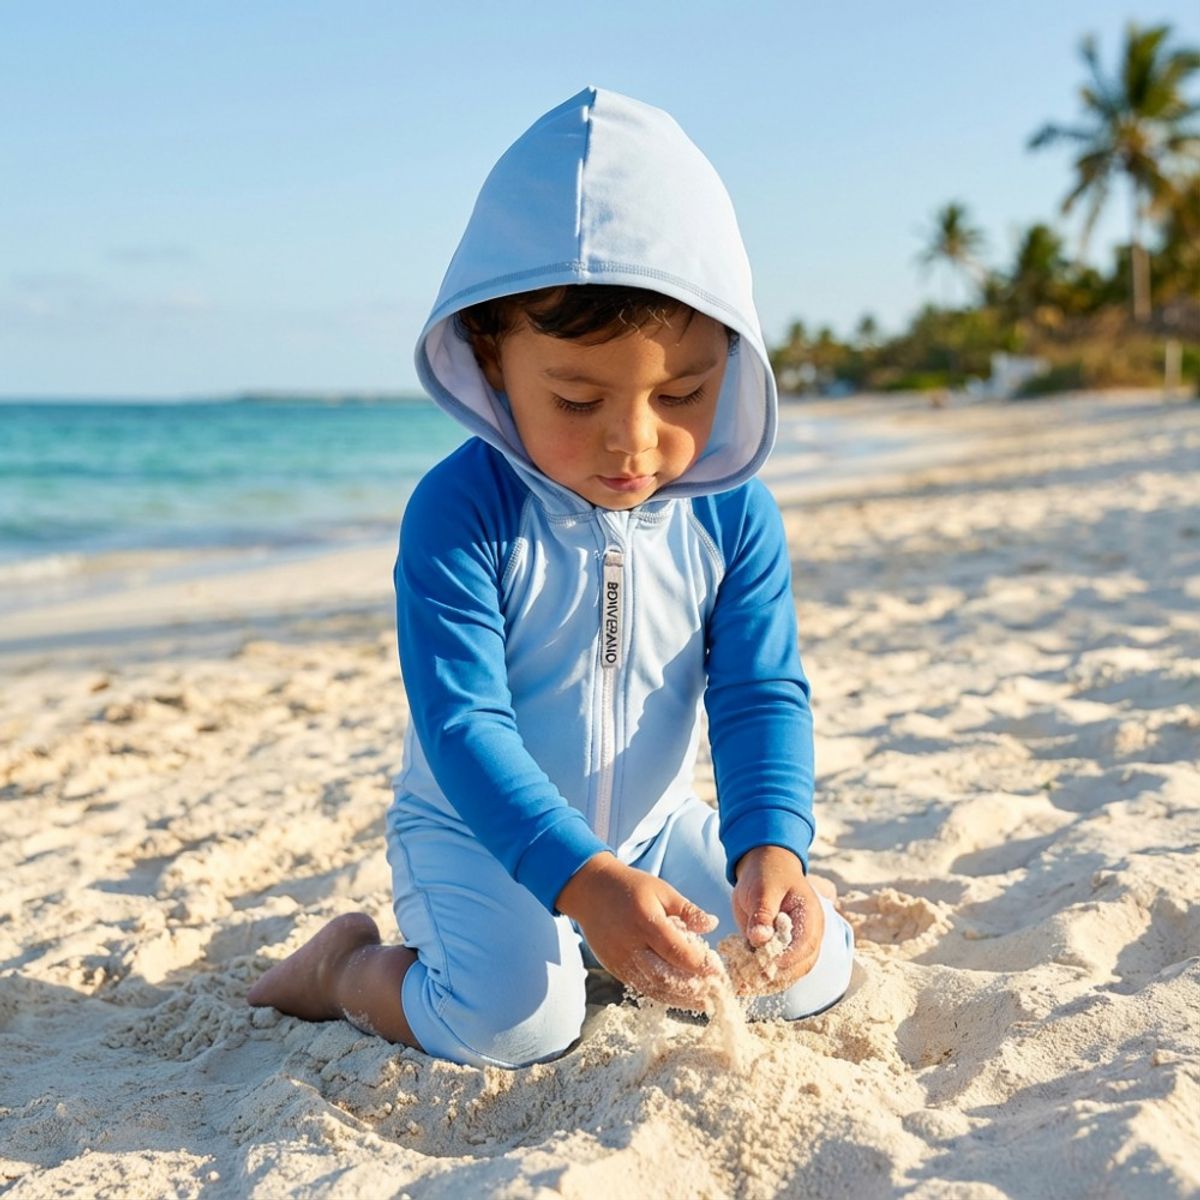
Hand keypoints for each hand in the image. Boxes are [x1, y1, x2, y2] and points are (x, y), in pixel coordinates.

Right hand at [556, 853, 719, 1009]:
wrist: (590, 891)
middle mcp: (631, 944)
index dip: (700, 965)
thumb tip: (712, 925)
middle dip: (694, 987)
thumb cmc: (630, 887)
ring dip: (680, 997)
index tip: (719, 972)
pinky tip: (679, 996)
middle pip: (666, 976)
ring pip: (654, 987)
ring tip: (703, 1000)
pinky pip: (641, 987)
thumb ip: (687, 910)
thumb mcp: (661, 890)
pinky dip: (663, 995)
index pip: (677, 951)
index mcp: (645, 921)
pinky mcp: (615, 968)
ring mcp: (621, 959)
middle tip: (716, 991)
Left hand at [730, 845, 824, 994]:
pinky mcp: (778, 950)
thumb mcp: (763, 888)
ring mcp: (794, 945)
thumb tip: (759, 938)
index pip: (806, 945)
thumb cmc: (767, 874)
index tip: (767, 965)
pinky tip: (739, 981)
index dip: (788, 959)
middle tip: (750, 982)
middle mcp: (807, 935)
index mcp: (810, 917)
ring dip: (766, 981)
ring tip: (742, 985)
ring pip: (786, 972)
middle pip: (799, 965)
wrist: (763, 867)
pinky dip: (758, 976)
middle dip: (776, 976)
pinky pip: (772, 968)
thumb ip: (762, 912)